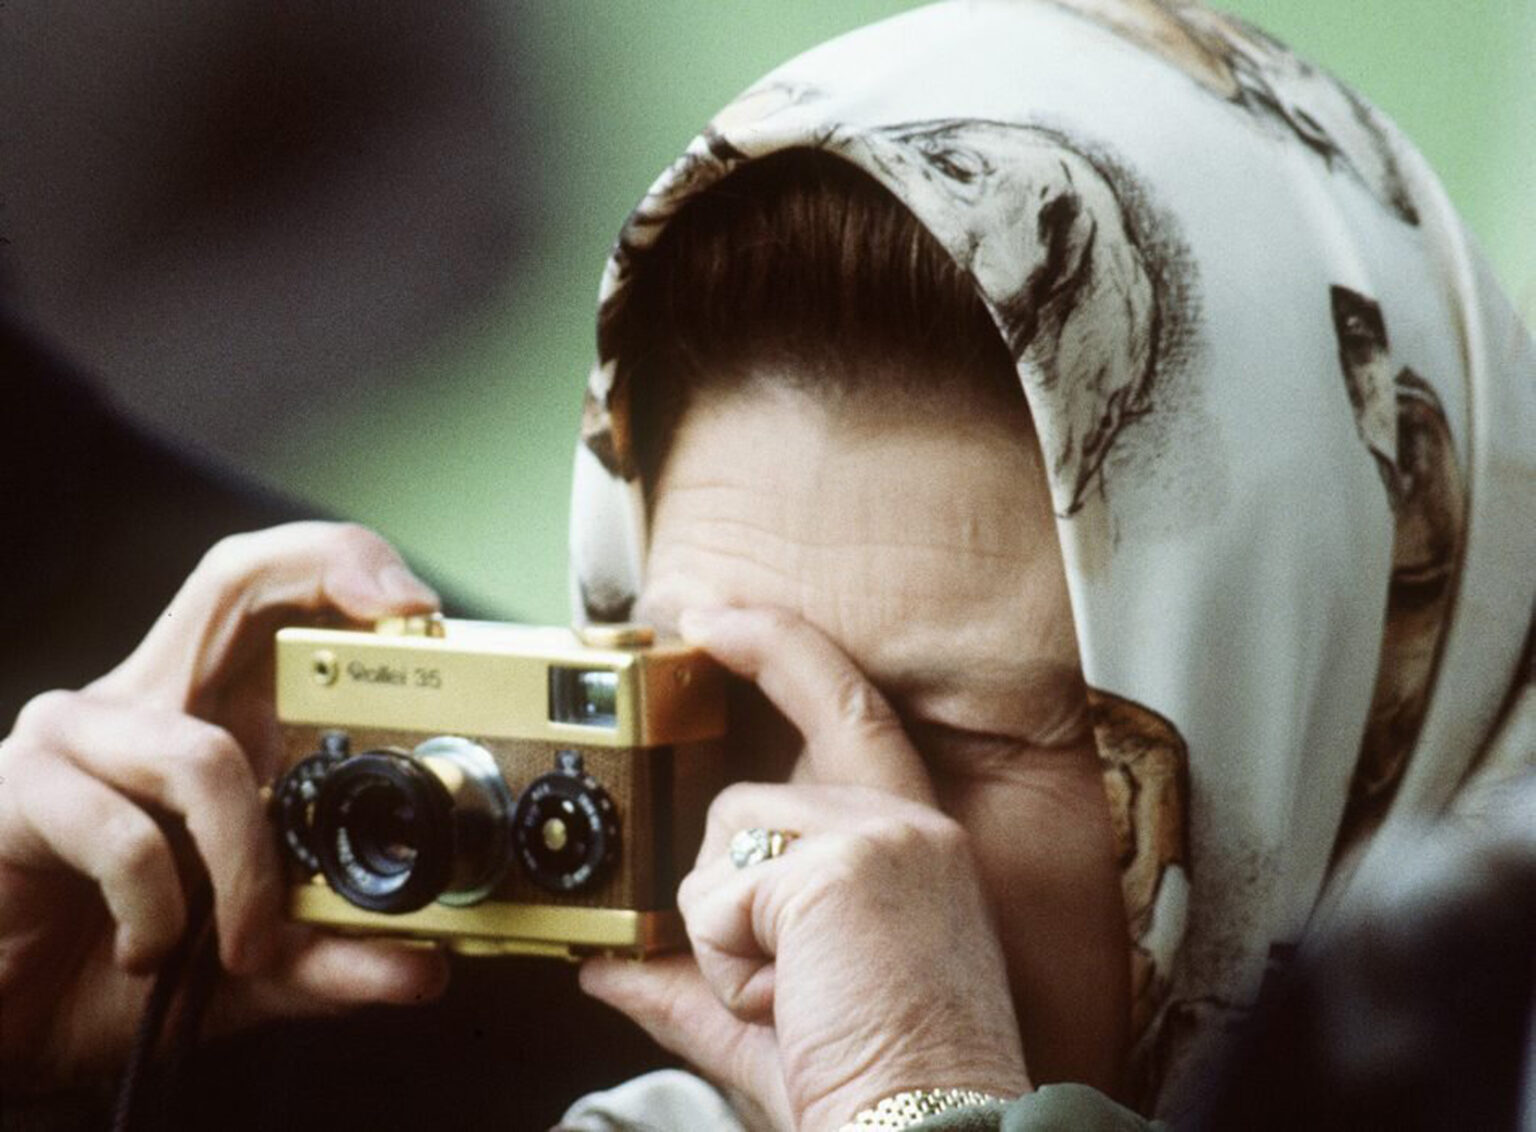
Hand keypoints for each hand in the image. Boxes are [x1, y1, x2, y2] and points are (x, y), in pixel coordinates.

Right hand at [0, 522, 450, 1089]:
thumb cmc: (98, 971)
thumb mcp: (243, 969)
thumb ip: (327, 959)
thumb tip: (424, 967)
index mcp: (204, 719)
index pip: (267, 598)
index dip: (341, 568)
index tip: (418, 608)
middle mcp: (142, 704)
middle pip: (235, 582)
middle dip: (329, 577)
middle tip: (408, 622)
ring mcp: (74, 737)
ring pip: (205, 757)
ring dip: (248, 868)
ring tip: (245, 945)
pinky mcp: (15, 794)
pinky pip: (125, 838)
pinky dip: (162, 910)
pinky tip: (145, 952)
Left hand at [581, 607, 1029, 1130]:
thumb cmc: (872, 1078)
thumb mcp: (771, 1015)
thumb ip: (688, 978)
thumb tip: (602, 963)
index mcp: (912, 848)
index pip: (851, 715)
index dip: (785, 652)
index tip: (716, 616)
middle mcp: (909, 826)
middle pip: (766, 765)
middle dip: (741, 659)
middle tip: (689, 612)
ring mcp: (876, 837)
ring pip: (721, 840)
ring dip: (723, 936)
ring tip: (790, 996)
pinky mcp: (841, 867)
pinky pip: (716, 899)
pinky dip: (726, 968)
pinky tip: (789, 1001)